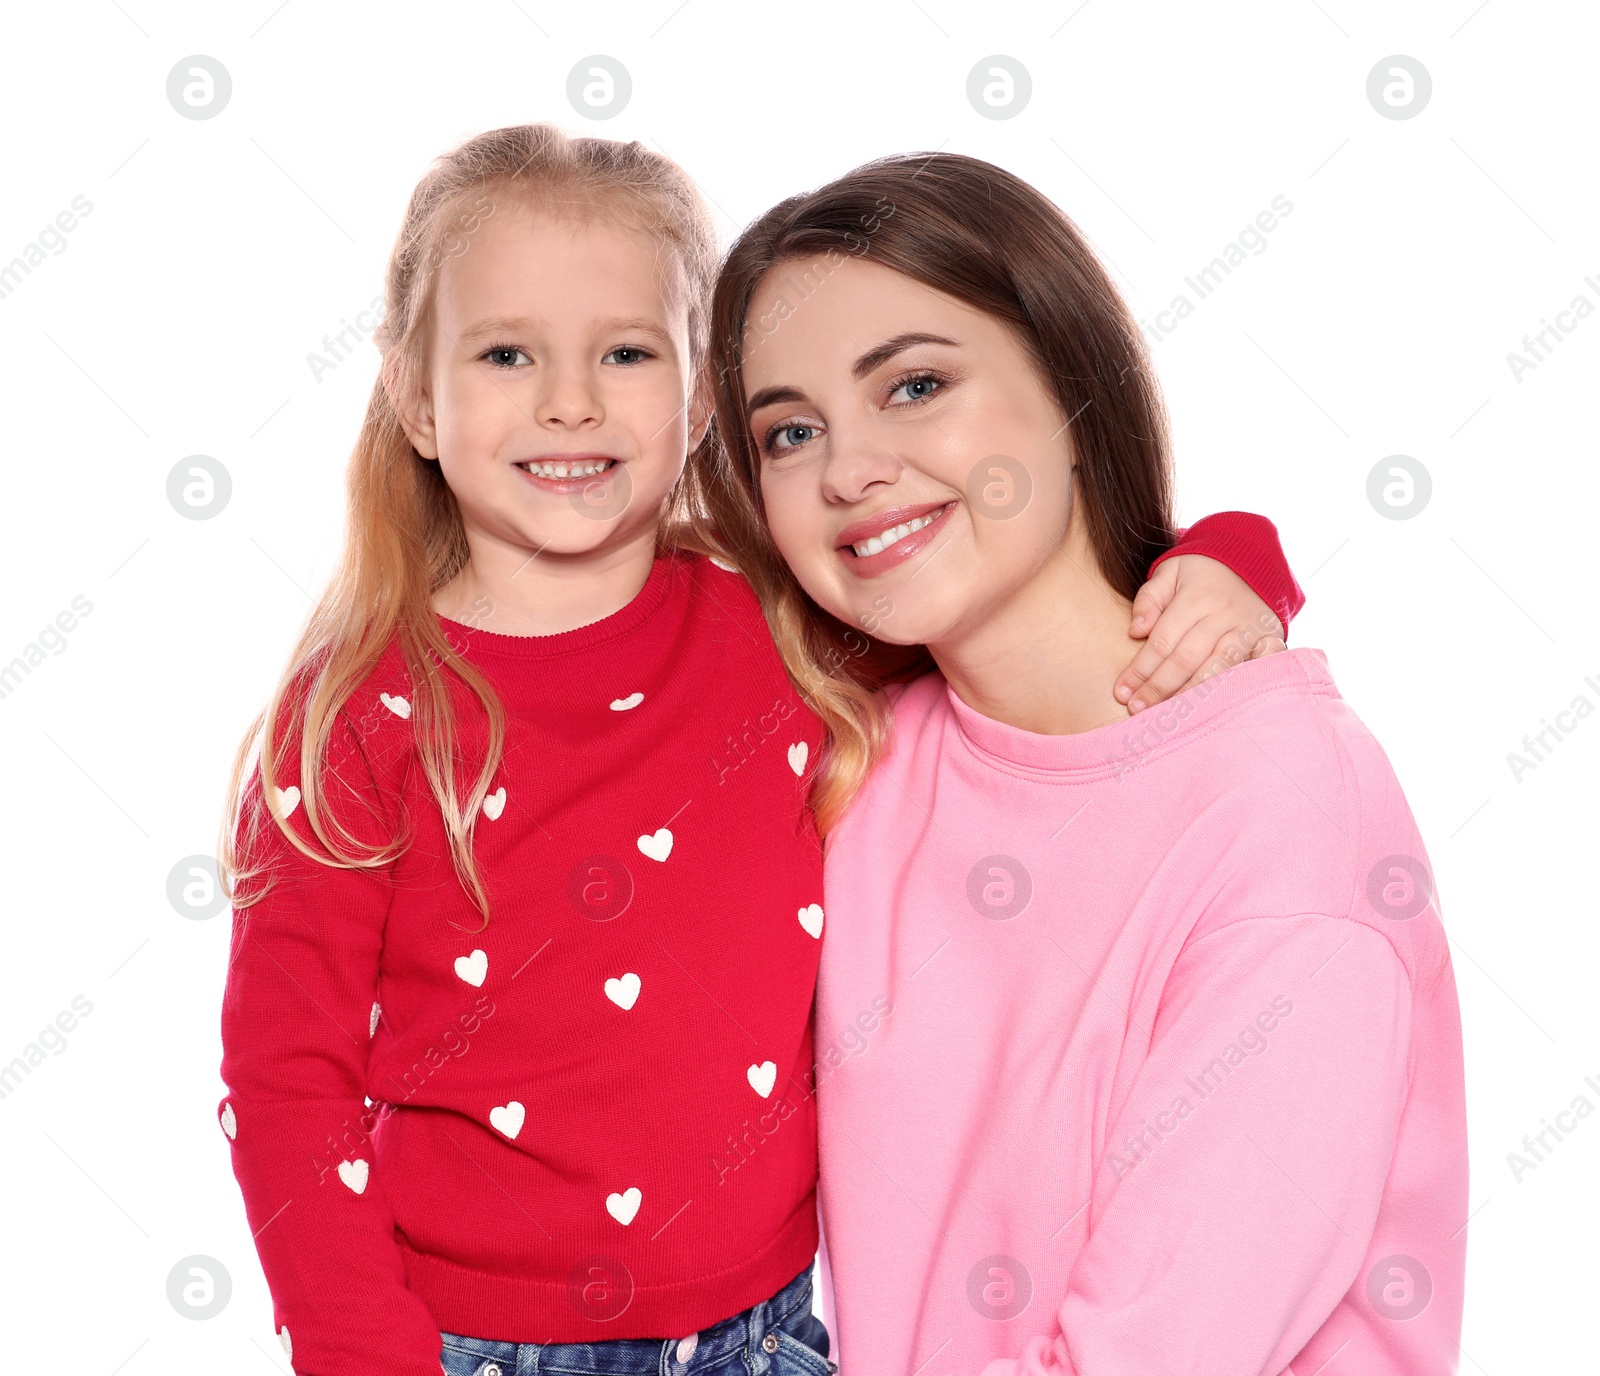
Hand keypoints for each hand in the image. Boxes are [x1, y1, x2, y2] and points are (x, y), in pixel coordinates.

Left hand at [1114, 555, 1285, 712]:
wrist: (1251, 560)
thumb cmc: (1199, 574)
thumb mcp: (1170, 572)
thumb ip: (1149, 599)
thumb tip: (1135, 631)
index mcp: (1196, 597)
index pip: (1162, 641)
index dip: (1140, 669)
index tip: (1122, 692)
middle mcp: (1225, 614)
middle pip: (1187, 659)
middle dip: (1159, 687)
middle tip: (1138, 710)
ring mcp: (1250, 629)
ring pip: (1220, 668)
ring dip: (1193, 695)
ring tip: (1171, 715)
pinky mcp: (1271, 639)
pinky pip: (1259, 668)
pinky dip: (1242, 686)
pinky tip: (1222, 706)